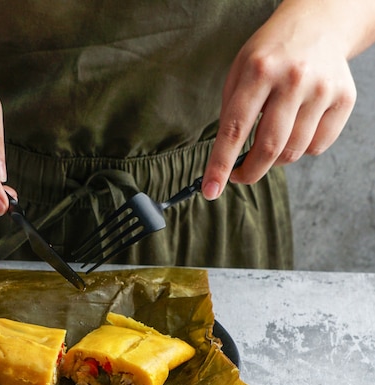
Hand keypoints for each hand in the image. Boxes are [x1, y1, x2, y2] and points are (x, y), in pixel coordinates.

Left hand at [201, 4, 357, 199]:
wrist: (319, 23)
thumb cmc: (271, 54)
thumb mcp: (239, 71)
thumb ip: (231, 112)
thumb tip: (226, 159)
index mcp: (259, 70)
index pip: (235, 129)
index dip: (221, 165)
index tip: (210, 190)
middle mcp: (294, 79)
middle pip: (269, 148)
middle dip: (249, 172)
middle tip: (239, 176)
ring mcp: (322, 89)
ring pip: (294, 151)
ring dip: (275, 160)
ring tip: (268, 143)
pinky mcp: (344, 99)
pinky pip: (318, 146)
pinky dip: (301, 149)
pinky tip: (295, 130)